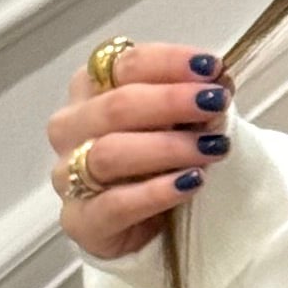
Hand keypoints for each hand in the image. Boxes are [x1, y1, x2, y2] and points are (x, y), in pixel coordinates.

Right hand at [44, 41, 232, 260]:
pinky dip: (156, 192)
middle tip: (216, 103)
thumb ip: (194, 97)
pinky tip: (191, 183)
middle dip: (171, 102)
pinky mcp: (80, 220)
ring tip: (214, 147)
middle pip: (115, 106)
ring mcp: (67, 174)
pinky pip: (115, 204)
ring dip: (167, 148)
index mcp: (91, 87)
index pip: (124, 63)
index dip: (169, 62)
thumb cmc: (164, 156)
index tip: (210, 67)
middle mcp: (71, 126)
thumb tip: (220, 78)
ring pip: (110, 153)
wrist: (153, 225)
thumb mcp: (182, 118)